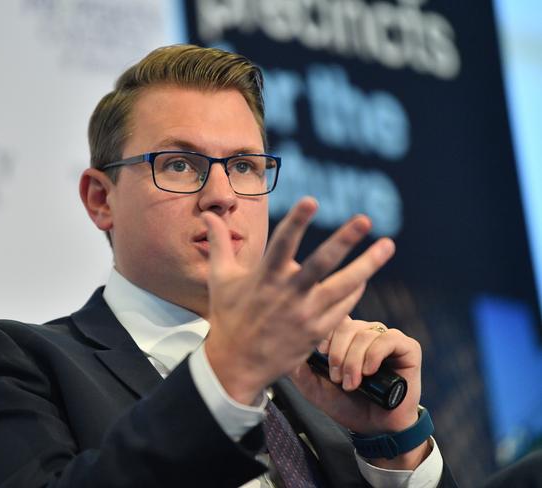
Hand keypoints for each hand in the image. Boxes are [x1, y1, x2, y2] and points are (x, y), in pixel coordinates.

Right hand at [202, 197, 394, 405]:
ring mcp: (305, 315)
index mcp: (264, 278)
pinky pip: (342, 309)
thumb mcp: (220, 279)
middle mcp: (288, 294)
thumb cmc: (228, 317)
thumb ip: (219, 244)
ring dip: (367, 266)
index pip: (282, 243)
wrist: (236, 364)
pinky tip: (364, 277)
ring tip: (388, 245)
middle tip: (365, 219)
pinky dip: (354, 292)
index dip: (297, 221)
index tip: (312, 200)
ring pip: (342, 287)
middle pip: (322, 264)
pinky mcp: (316, 332)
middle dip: (344, 240)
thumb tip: (210, 216)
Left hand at [291, 318, 428, 468]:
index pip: (331, 318)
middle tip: (336, 378)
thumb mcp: (314, 388)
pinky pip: (388, 339)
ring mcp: (386, 338)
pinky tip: (369, 371)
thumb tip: (287, 348)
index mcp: (344, 336)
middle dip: (337, 353)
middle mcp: (365, 332)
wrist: (375, 428)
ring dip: (354, 361)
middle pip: (346, 325)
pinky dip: (374, 354)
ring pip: (364, 333)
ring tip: (352, 384)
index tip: (319, 354)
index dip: (324, 333)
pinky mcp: (407, 348)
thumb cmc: (346, 404)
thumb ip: (299, 369)